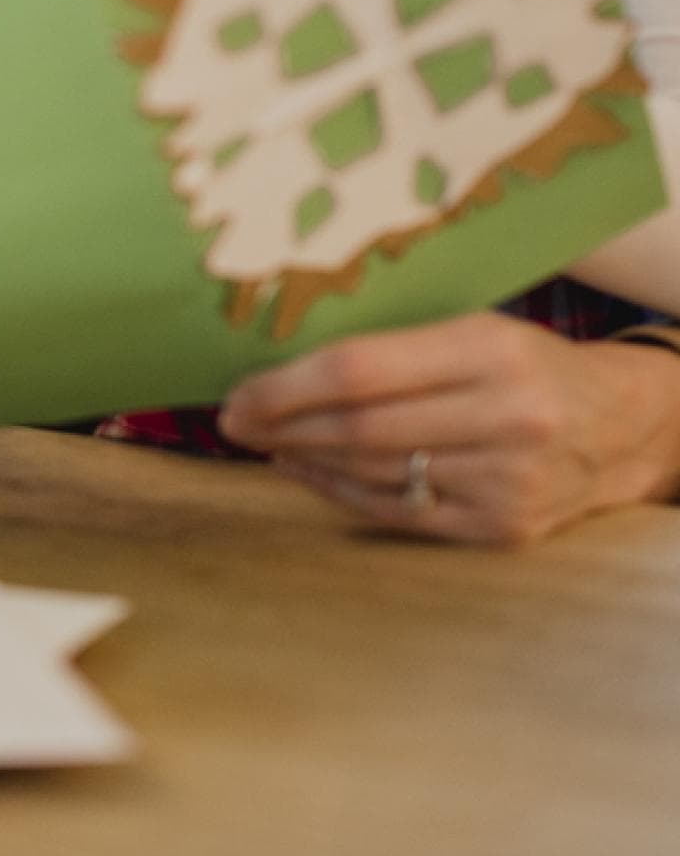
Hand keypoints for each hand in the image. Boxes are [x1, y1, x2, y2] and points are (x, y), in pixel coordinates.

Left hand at [220, 313, 679, 544]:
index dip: (285, 386)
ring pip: (375, 473)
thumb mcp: (470, 326)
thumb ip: (390, 344)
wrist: (622, 425)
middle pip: (360, 428)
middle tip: (231, 421)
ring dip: (303, 458)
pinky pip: (400, 512)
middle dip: (280, 426)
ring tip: (260, 440)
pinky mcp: (505, 528)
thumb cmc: (523, 363)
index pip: (360, 370)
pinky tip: (305, 470)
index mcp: (488, 349)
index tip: (237, 391)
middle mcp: (505, 417)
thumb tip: (281, 361)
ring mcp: (508, 481)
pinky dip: (342, 491)